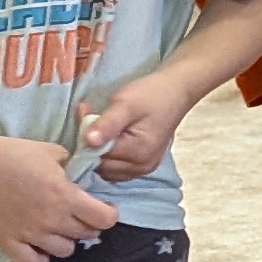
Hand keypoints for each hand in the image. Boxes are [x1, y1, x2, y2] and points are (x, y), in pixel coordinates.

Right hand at [0, 133, 120, 261]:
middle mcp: (52, 219)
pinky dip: (41, 259)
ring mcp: (30, 234)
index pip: (104, 219)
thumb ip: (74, 166)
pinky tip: (40, 246)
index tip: (104, 208)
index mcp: (65, 196)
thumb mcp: (52, 151)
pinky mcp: (10, 242)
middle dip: (89, 225)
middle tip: (81, 215)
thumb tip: (86, 175)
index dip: (109, 214)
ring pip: (65, 251)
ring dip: (67, 240)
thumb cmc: (14, 154)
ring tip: (60, 228)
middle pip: (86, 235)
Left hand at [73, 69, 203, 183]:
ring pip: (107, 170)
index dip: (86, 135)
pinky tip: (109, 139)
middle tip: (90, 117)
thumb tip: (87, 142)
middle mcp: (141, 166)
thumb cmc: (151, 94)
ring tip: (101, 127)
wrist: (176, 91)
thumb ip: (106, 124)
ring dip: (98, 151)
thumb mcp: (125, 104)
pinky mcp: (144, 165)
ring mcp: (144, 168)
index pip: (97, 154)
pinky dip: (109, 157)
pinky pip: (117, 169)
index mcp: (137, 153)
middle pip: (101, 165)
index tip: (85, 111)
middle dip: (91, 144)